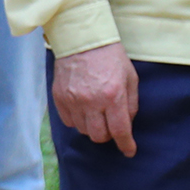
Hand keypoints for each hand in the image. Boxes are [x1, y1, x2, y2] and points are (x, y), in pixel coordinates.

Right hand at [53, 42, 139, 156]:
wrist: (82, 38)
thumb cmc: (110, 57)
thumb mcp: (130, 78)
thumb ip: (131, 104)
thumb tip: (126, 125)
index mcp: (113, 96)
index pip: (120, 131)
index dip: (126, 145)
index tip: (129, 151)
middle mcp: (91, 101)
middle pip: (99, 136)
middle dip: (108, 135)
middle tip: (110, 124)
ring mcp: (72, 99)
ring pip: (83, 130)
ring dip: (92, 127)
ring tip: (95, 112)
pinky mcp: (59, 97)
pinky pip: (68, 121)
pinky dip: (77, 120)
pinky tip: (82, 109)